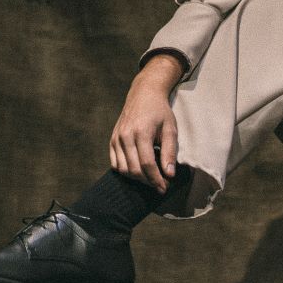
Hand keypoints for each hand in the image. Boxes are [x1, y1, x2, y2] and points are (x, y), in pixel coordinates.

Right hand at [110, 53, 186, 191]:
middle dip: (148, 181)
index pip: (147, 164)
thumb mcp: (170, 129)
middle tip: (160, 185)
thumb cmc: (160, 112)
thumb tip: (170, 174)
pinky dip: (125, 171)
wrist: (144, 94)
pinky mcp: (112, 139)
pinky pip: (115, 163)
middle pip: (134, 169)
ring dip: (137, 178)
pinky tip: (138, 171)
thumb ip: (170, 152)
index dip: (156, 179)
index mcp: (141, 132)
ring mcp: (116, 138)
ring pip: (123, 169)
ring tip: (151, 178)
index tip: (164, 187)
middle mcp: (125, 136)